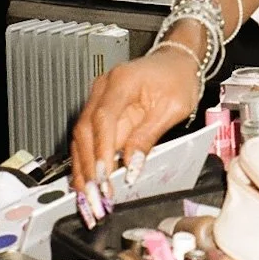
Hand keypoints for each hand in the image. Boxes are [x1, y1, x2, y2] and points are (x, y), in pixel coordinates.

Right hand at [70, 48, 200, 225]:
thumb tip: (131, 167)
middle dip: (88, 168)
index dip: (101, 151)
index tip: (104, 178)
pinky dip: (87, 163)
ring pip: (80, 138)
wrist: (176, 61)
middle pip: (84, 131)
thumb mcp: (172, 107)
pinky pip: (88, 139)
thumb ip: (149, 136)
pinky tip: (87, 184)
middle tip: (95, 197)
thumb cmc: (178, 78)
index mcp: (122, 82)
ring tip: (89, 198)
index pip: (103, 119)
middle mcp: (102, 89)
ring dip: (83, 170)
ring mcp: (97, 99)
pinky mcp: (100, 112)